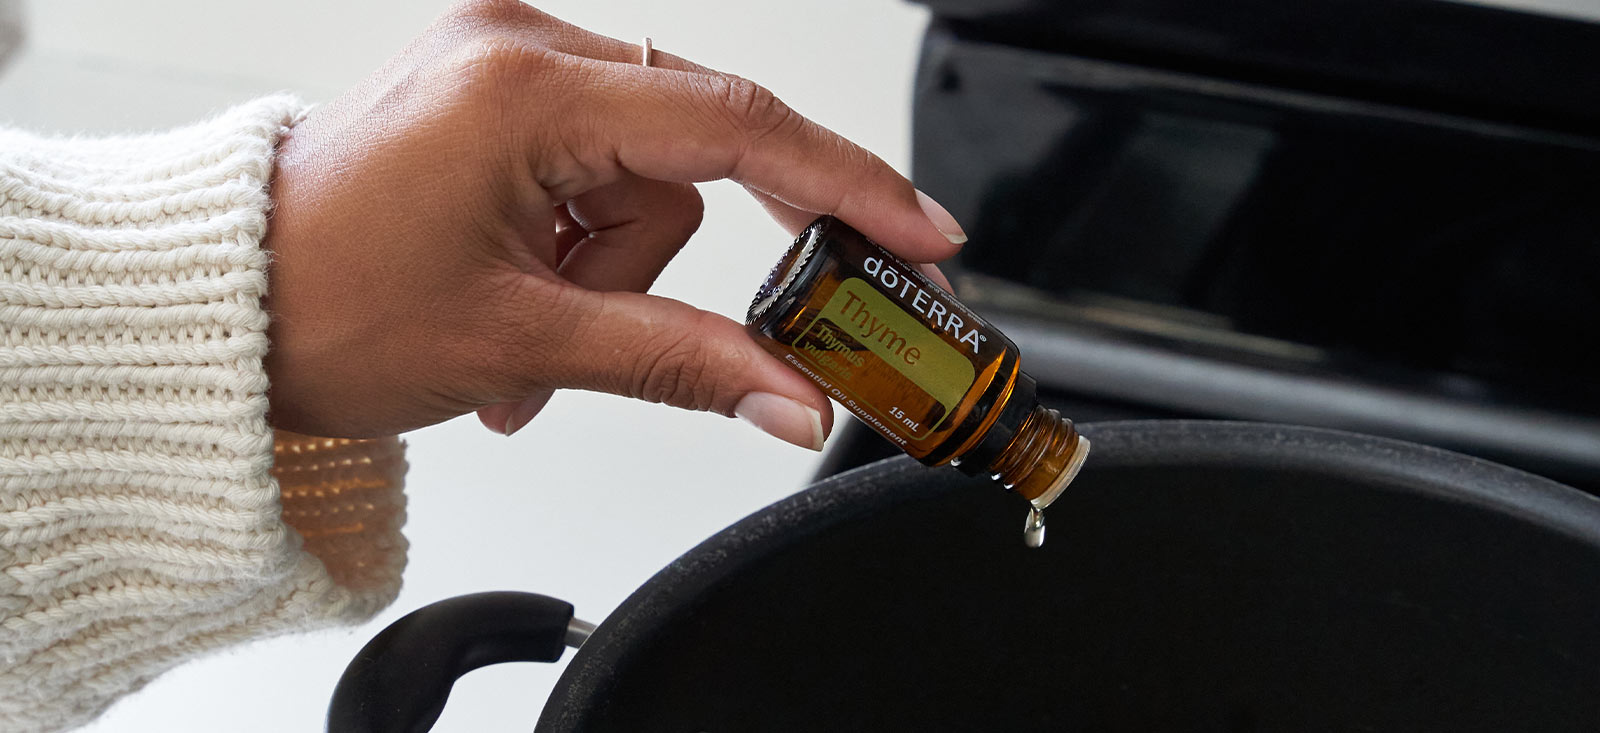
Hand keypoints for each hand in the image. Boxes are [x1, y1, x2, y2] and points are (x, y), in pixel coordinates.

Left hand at [262, 0, 965, 446]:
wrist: (216, 313)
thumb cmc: (320, 310)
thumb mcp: (521, 343)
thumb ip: (681, 363)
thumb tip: (792, 397)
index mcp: (524, 89)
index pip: (737, 126)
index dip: (846, 185)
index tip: (918, 235)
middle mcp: (517, 50)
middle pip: (689, 159)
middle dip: (662, 271)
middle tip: (676, 344)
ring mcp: (502, 69)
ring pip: (641, 184)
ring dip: (610, 281)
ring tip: (531, 353)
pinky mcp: (492, 102)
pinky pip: (592, 175)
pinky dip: (579, 257)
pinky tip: (523, 312)